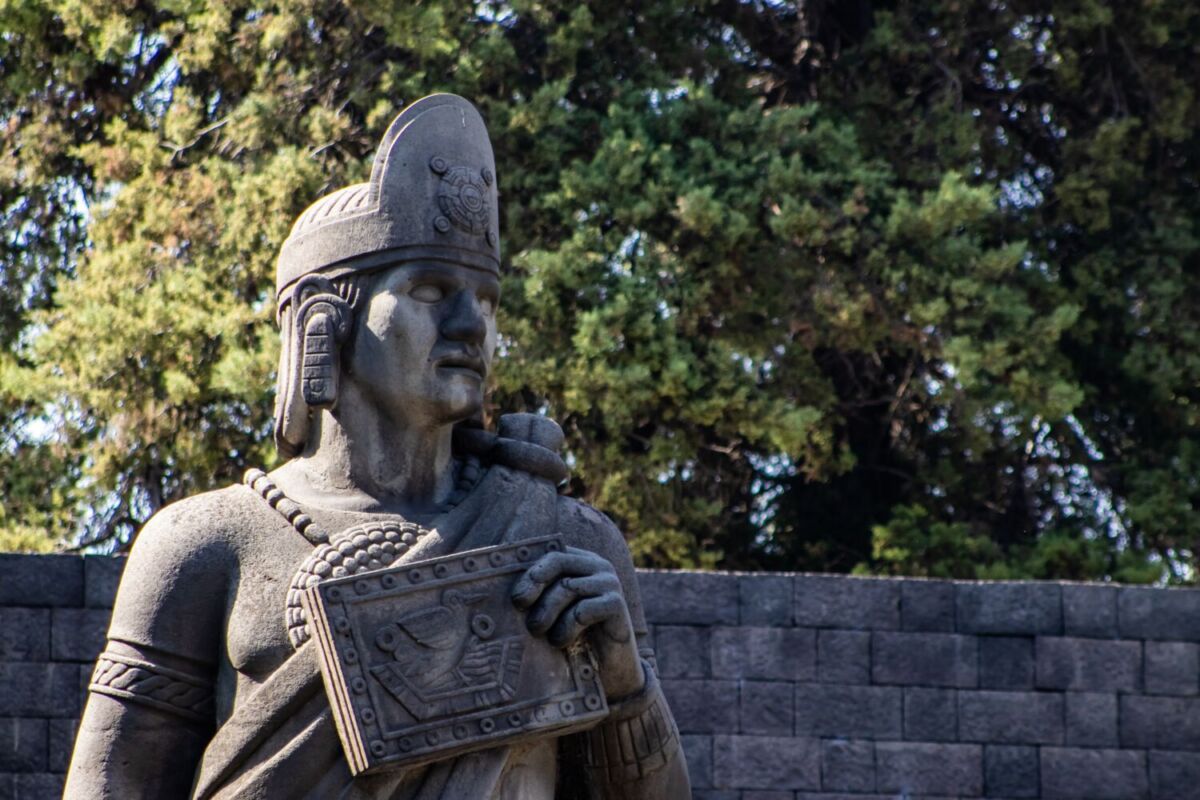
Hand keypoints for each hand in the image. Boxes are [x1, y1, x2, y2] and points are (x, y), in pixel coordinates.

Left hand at [511, 545, 644, 699]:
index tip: (515, 599)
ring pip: (567, 587)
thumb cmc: (577, 639)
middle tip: (520, 609)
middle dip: (534, 584)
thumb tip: (502, 593)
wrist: (613, 671)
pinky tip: (561, 642)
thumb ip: (540, 597)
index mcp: (580, 561)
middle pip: (558, 562)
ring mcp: (609, 583)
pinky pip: (583, 610)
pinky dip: (566, 628)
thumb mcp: (555, 614)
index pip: (550, 554)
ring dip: (547, 612)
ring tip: (539, 633)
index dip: (529, 573)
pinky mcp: (616, 604)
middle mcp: (597, 566)